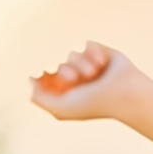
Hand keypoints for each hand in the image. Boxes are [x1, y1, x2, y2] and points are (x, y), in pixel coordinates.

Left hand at [31, 42, 152, 144]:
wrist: (123, 92)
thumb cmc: (93, 104)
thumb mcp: (60, 108)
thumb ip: (40, 99)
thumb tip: (29, 81)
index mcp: (69, 94)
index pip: (49, 81)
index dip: (47, 78)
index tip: (48, 78)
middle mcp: (78, 79)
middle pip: (60, 67)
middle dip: (67, 72)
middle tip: (75, 79)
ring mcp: (89, 65)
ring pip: (72, 55)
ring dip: (80, 64)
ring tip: (93, 73)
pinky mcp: (100, 52)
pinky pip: (85, 45)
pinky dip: (92, 54)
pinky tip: (101, 64)